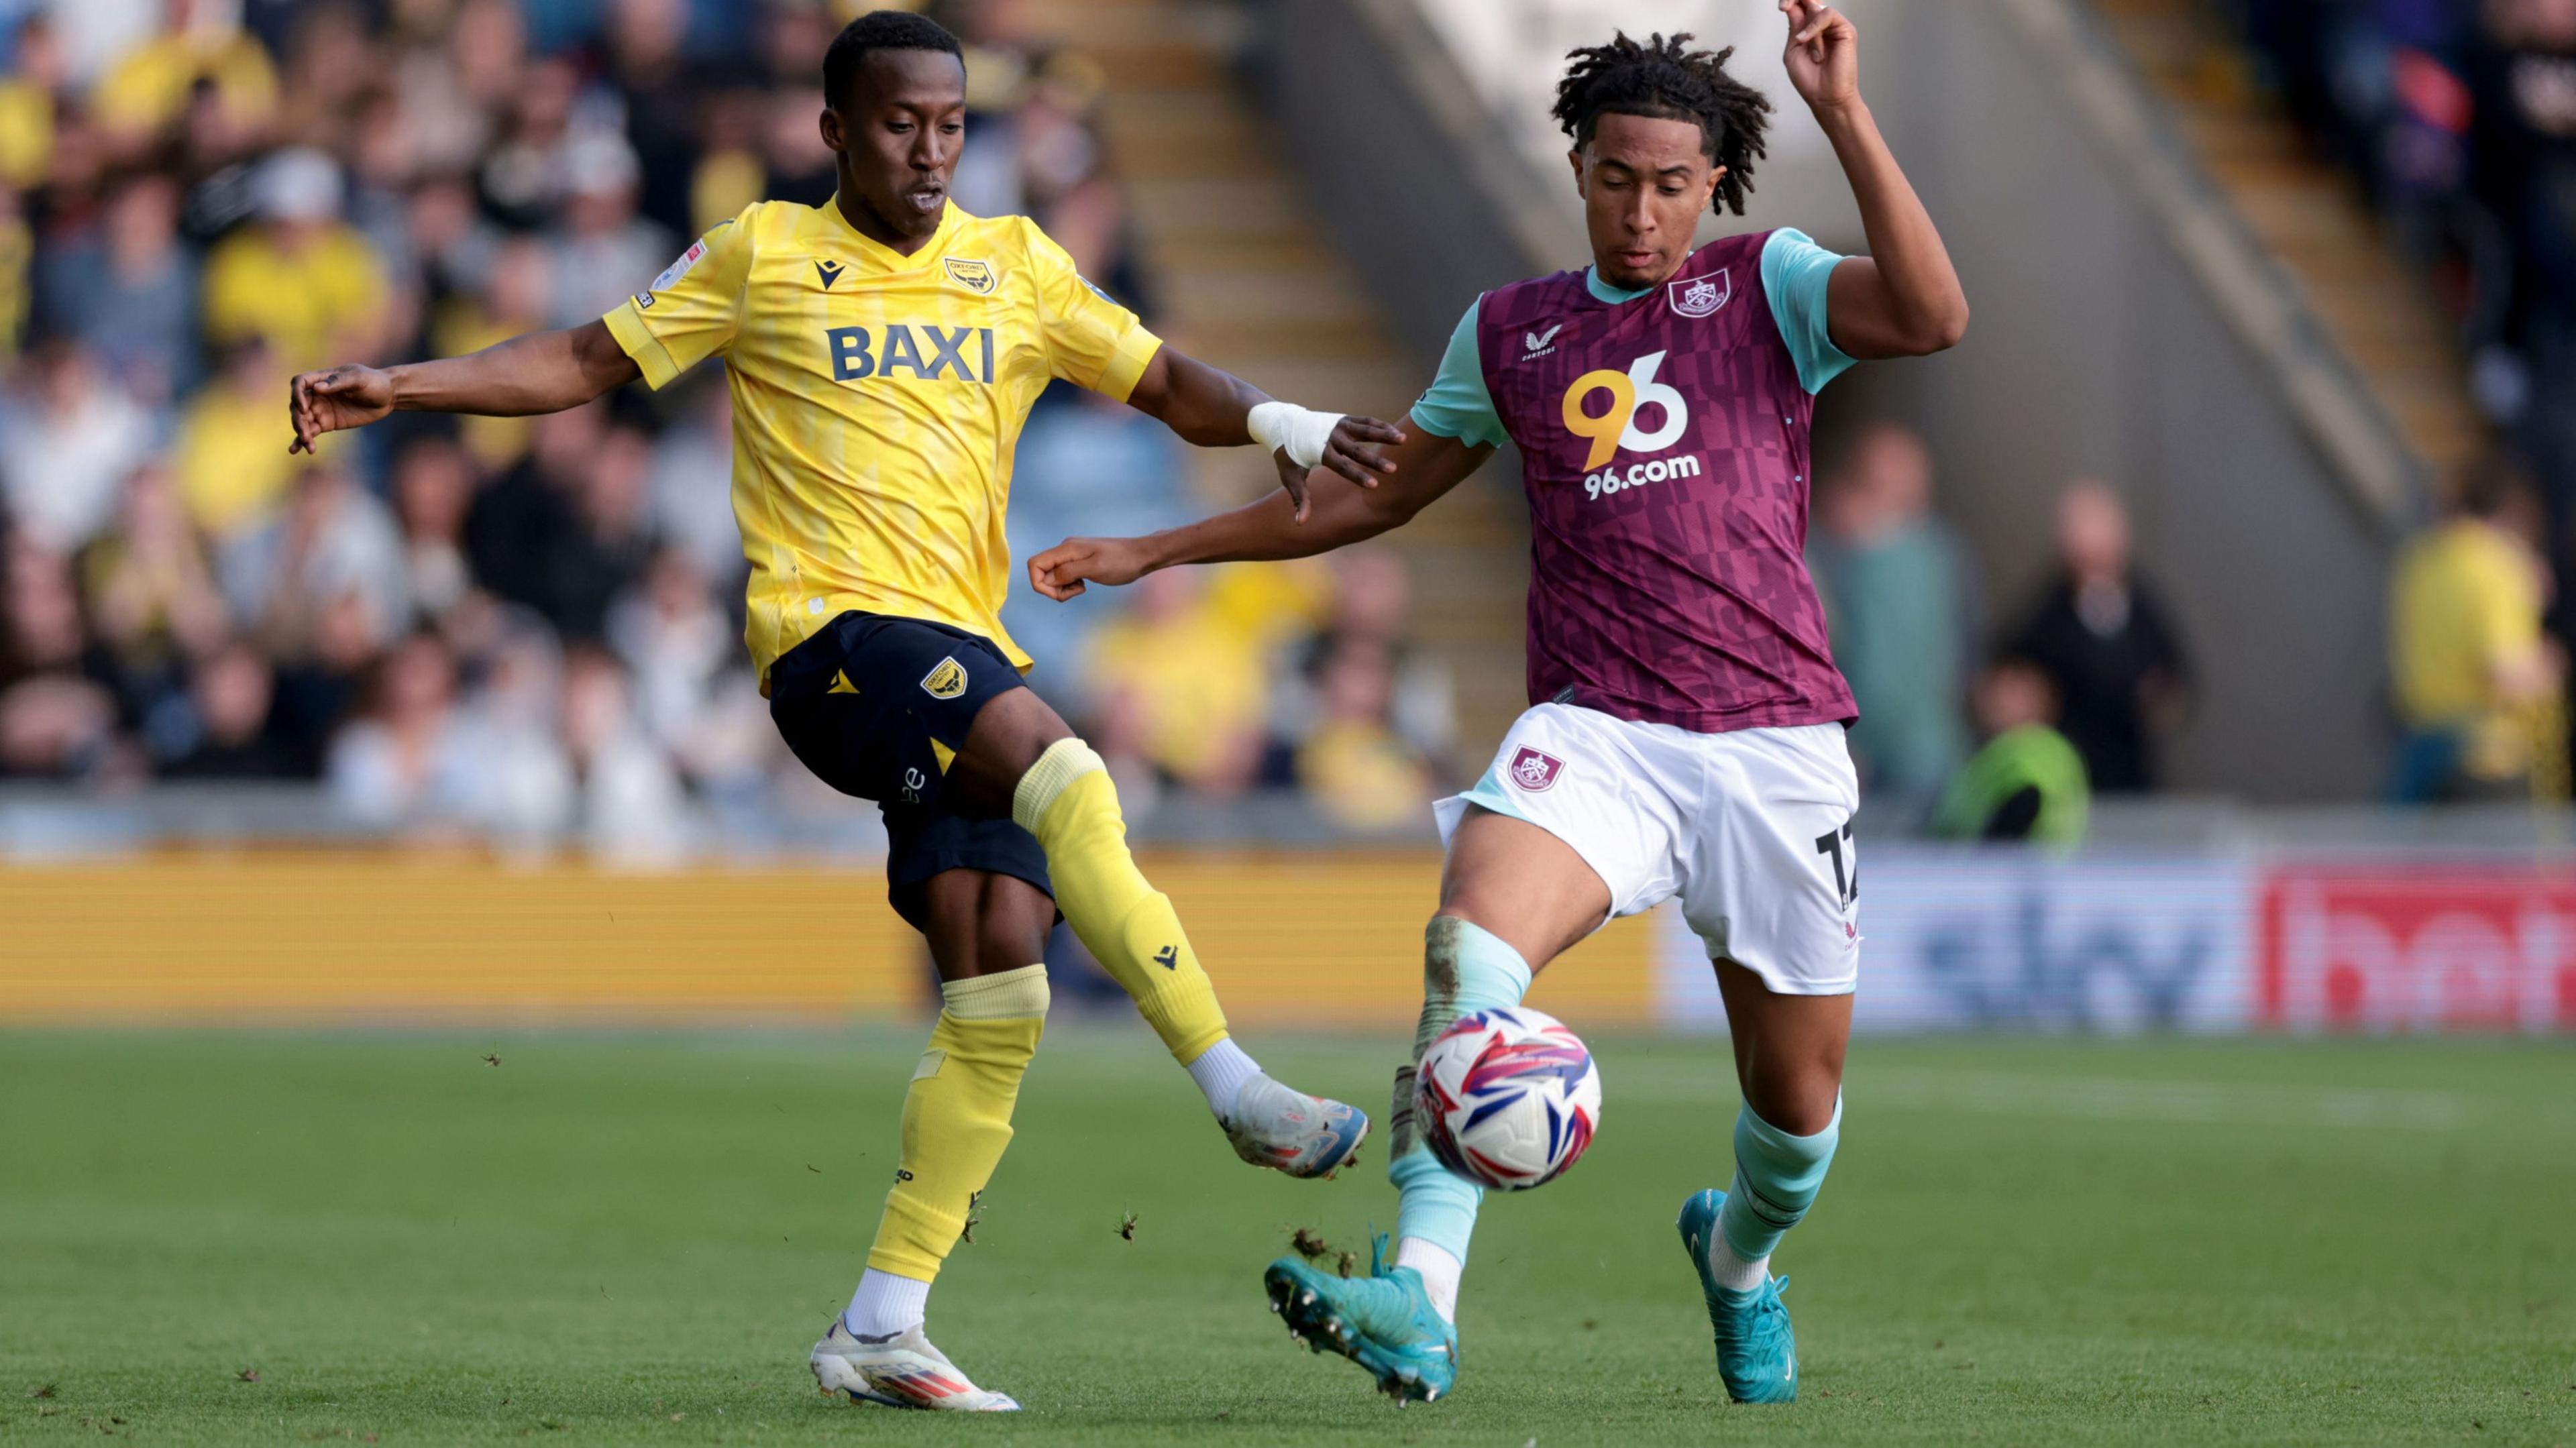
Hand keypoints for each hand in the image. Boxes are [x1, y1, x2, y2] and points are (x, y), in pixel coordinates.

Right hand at [288, 364, 396, 452]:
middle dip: (298, 420)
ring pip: (302, 421)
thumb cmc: (374, 382)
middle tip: (305, 434)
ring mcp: (321, 409)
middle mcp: (317, 394)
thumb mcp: (358, 379)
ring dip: (301, 433)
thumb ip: (338, 382)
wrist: (387, 397)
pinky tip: (297, 450)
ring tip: (308, 445)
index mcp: (321, 379)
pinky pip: (311, 431)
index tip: (304, 408)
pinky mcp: (327, 423)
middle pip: (297, 406)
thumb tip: (317, 388)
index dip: (296, 395)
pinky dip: (303, 440)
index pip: (299, 383)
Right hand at [1028, 535, 1152, 601]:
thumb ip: (1069, 572)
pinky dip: (1069, 586)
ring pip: (1052, 576)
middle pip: (1041, 572)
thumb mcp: (1096, 569)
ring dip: (1061, 589)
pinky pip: (1064, 576)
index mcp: (1066, 549)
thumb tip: (1048, 579)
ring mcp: (1072, 556)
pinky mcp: (1079, 562)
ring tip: (1081, 589)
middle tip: (1075, 592)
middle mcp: (1065, 550)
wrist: (1142, 555)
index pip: (1035, 564)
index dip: (1039, 583)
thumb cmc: (1122, 562)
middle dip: (1052, 589)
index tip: (1058, 593)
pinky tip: (1084, 586)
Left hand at [1274, 414, 1406, 522]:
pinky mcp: (1345, 419)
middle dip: (1376, 460)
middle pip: (1357, 450)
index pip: (1342, 466)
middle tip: (1394, 470)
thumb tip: (1300, 523)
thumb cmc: (1289, 455)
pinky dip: (1381, 426)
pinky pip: (1366, 421)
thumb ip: (1300, 499)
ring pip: (1366, 429)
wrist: (1283, 423)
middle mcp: (1332, 437)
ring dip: (1385, 434)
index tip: (1374, 485)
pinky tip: (1397, 434)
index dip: (1358, 476)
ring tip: (1403, 440)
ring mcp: (1340, 425)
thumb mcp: (1291, 477)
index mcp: (1319, 451)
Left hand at [1780, 1, 1859, 114]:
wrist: (1825, 98)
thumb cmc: (1810, 80)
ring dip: (1807, 30)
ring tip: (1812, 54)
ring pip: (1816, 8)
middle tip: (1784, 6)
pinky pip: (1828, 15)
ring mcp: (1834, 26)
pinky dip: (1815, 28)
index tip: (1781, 6)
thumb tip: (1791, 5)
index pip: (1800, 4)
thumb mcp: (1792, 51)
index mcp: (1807, 28)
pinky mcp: (1845, 29)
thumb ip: (1793, 28)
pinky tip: (1808, 42)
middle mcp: (1821, 24)